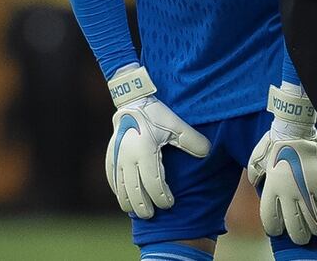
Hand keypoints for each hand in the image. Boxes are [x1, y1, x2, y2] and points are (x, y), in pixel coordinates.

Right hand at [105, 65, 210, 218]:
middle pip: (134, 191)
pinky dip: (118, 191)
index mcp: (144, 151)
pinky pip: (112, 178)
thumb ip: (192, 140)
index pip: (153, 183)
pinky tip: (124, 197)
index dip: (161, 197)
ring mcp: (116, 158)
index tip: (170, 203)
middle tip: (152, 214)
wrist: (132, 102)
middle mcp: (127, 158)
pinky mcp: (109, 156)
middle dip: (143, 206)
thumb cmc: (156, 114)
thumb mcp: (176, 125)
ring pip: (120, 189)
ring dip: (129, 202)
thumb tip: (207, 153)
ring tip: (138, 211)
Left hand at [246, 85, 316, 244]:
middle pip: (295, 229)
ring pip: (315, 223)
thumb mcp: (258, 159)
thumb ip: (255, 173)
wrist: (294, 130)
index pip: (270, 220)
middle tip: (304, 234)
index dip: (275, 229)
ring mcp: (305, 190)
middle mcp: (287, 194)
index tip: (279, 229)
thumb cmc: (275, 143)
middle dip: (300, 236)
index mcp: (271, 190)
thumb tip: (254, 181)